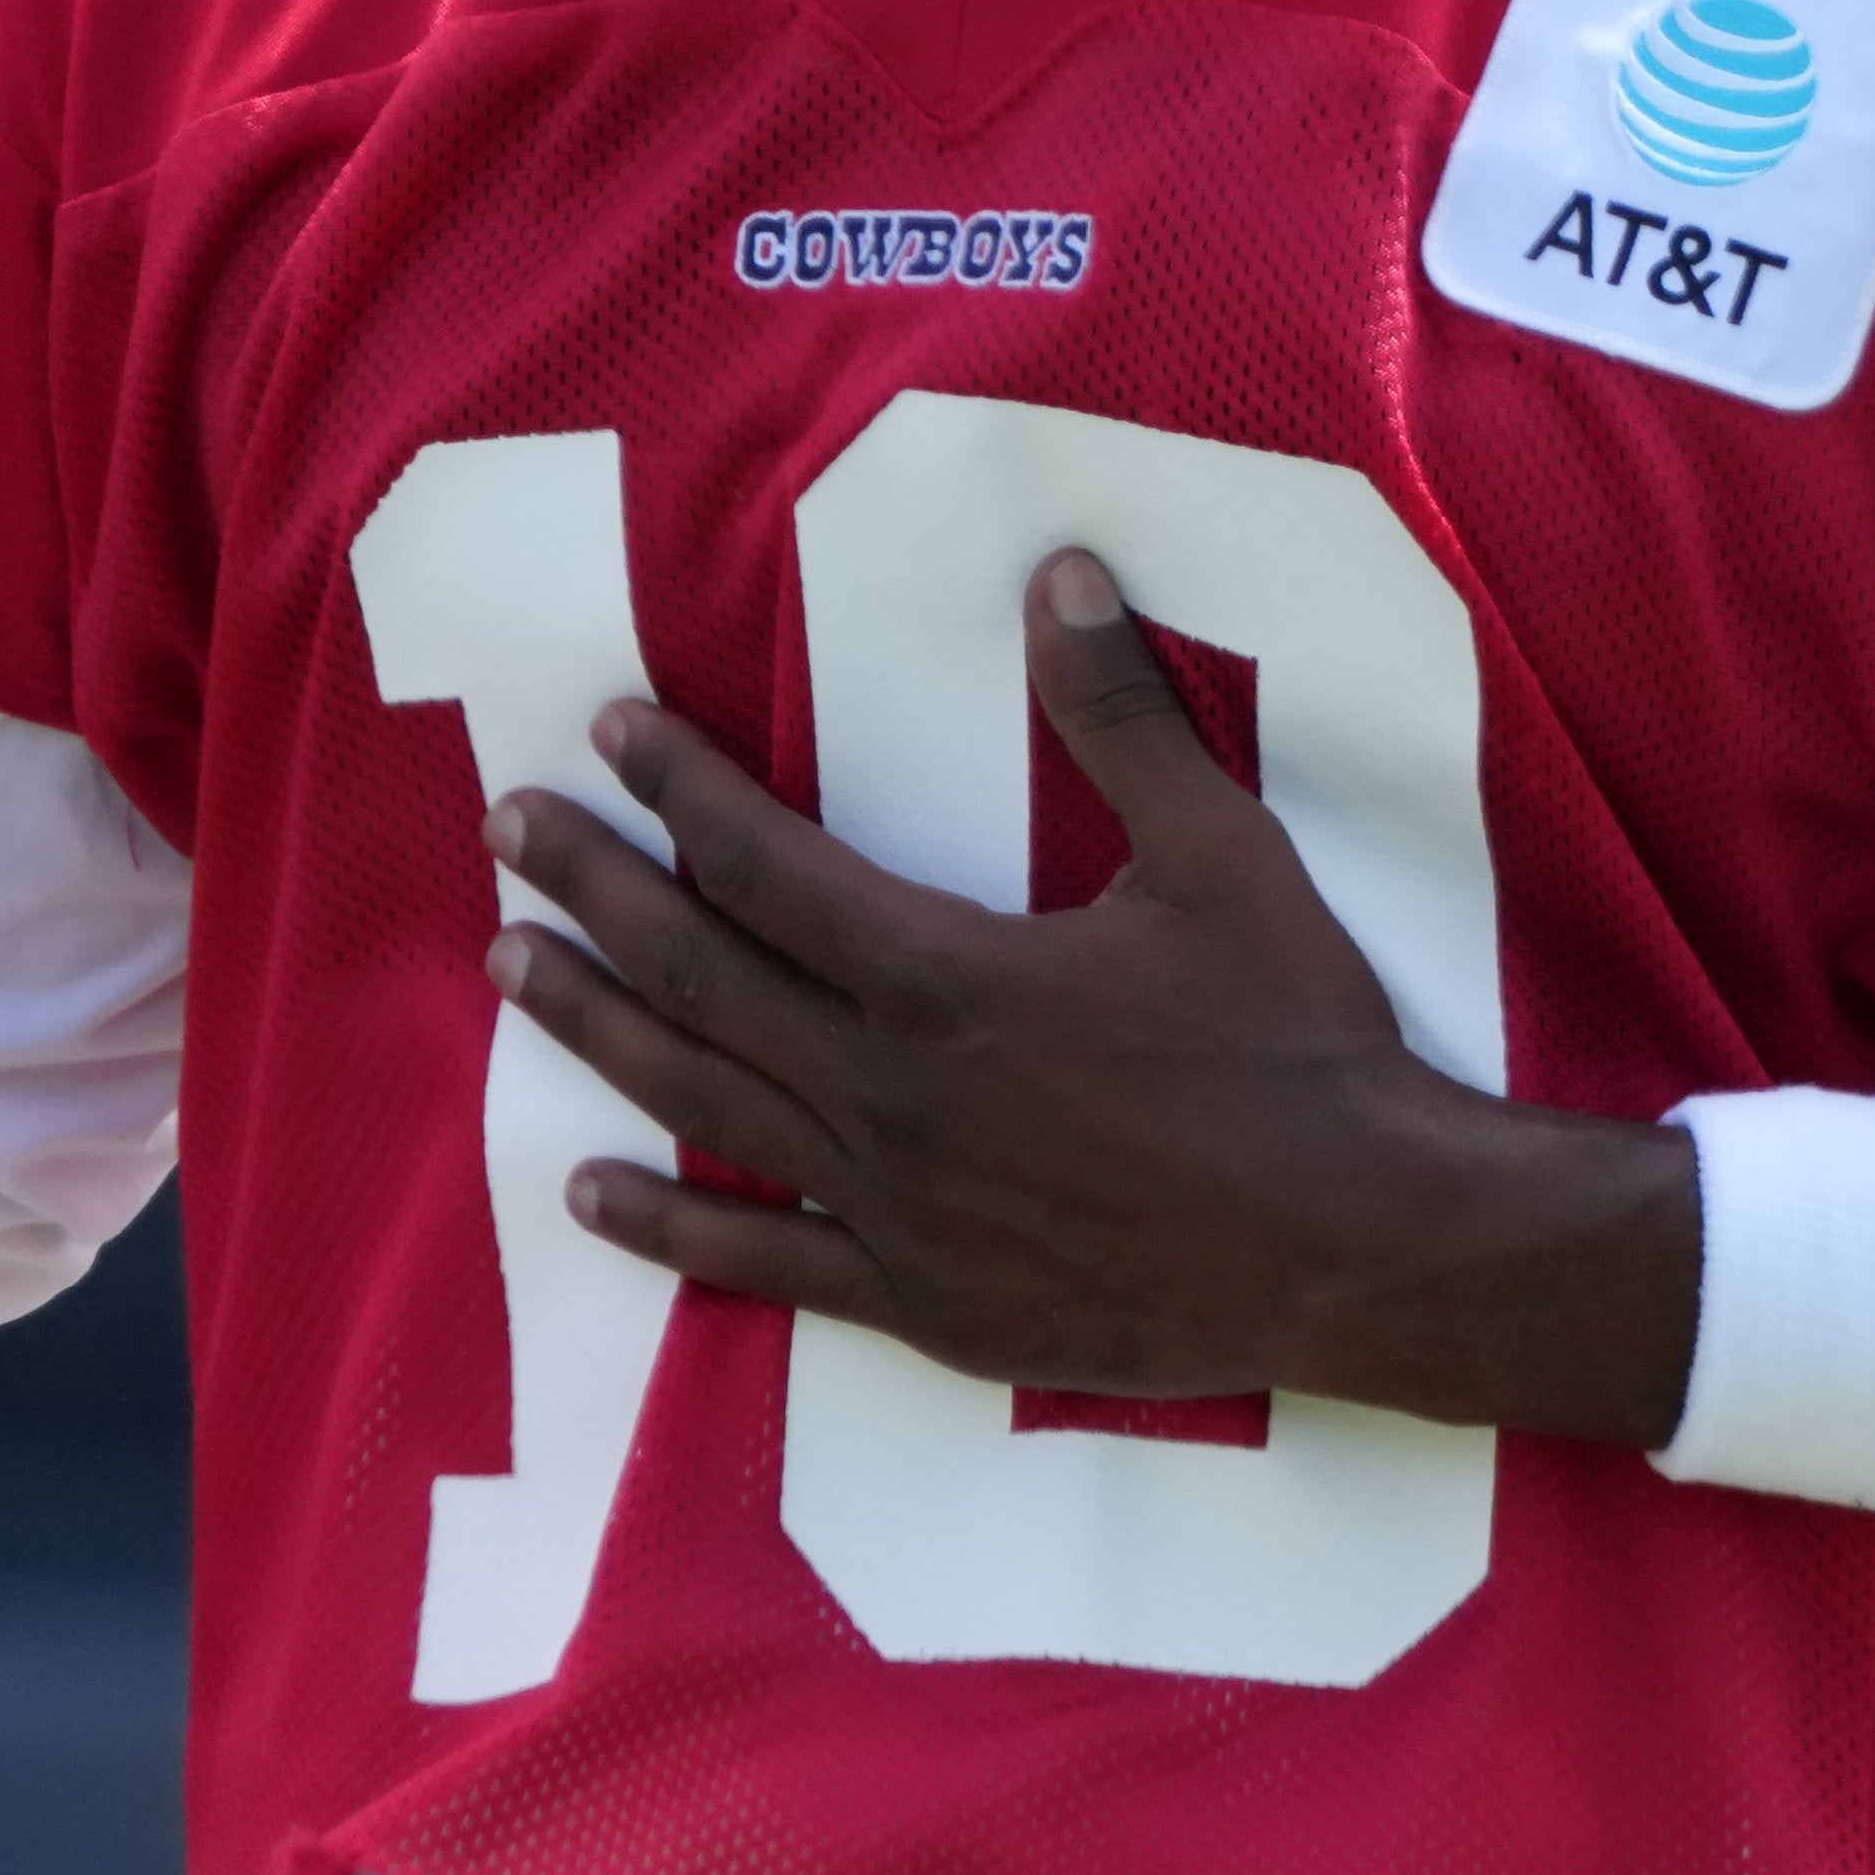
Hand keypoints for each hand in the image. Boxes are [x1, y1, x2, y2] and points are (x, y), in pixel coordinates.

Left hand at [488, 552, 1688, 1441]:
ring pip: (701, 1102)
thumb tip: (1063, 572)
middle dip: (593, 889)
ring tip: (509, 970)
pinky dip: (666, 1230)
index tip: (610, 734)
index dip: (678, 790)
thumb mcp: (1224, 856)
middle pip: (697, 973)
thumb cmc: (1300, 1043)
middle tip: (508, 829)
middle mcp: (888, 1092)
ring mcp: (893, 1207)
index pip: (763, 864)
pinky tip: (585, 1197)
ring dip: (591, 1030)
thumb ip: (1121, 717)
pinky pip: (763, 1264)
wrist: (1366, 1247)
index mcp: (944, 975)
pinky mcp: (921, 1302)